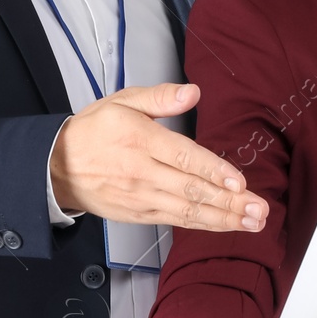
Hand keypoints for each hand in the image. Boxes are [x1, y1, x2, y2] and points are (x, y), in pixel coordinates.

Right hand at [49, 82, 268, 231]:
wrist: (57, 166)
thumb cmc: (94, 131)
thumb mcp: (122, 101)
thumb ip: (160, 96)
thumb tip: (192, 92)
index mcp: (140, 139)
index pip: (183, 158)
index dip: (213, 171)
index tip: (239, 181)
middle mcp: (143, 172)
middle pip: (192, 190)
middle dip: (230, 202)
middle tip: (259, 209)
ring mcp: (141, 197)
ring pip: (188, 211)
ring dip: (224, 219)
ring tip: (252, 222)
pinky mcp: (140, 214)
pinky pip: (177, 220)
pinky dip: (204, 225)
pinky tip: (226, 225)